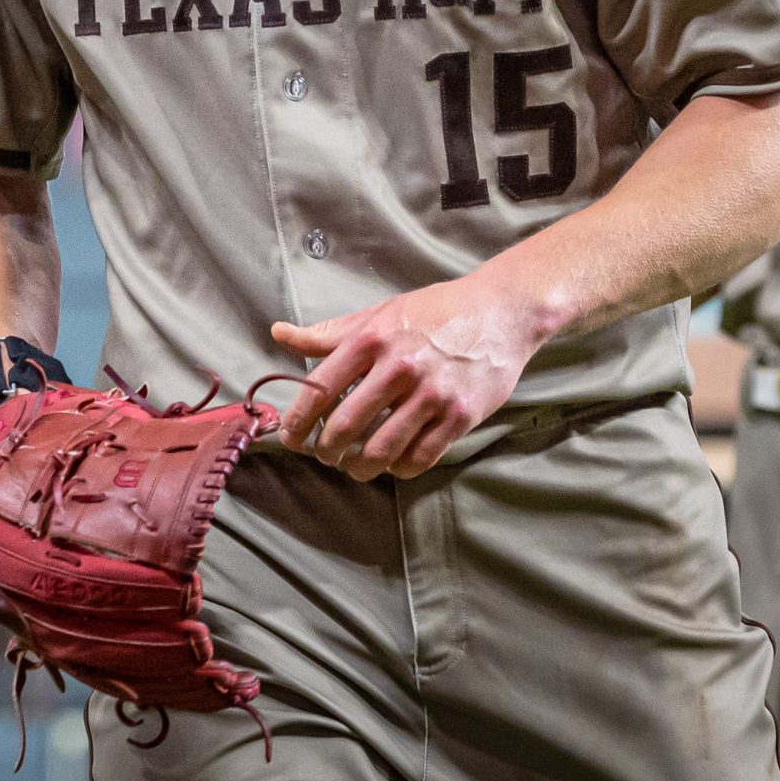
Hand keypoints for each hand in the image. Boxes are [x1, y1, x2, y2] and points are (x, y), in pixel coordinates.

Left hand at [270, 275, 546, 481]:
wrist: (500, 312)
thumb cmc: (433, 312)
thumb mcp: (378, 314)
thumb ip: (328, 334)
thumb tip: (279, 334)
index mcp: (371, 339)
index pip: (319, 390)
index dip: (297, 421)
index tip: (289, 438)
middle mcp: (399, 367)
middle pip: (345, 426)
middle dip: (325, 450)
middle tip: (322, 456)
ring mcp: (432, 395)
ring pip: (381, 449)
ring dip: (359, 467)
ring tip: (353, 467)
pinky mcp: (460, 416)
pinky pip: (420, 457)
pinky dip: (399, 468)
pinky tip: (391, 465)